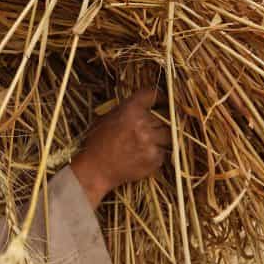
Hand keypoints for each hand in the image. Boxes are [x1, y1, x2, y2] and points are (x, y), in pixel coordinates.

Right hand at [69, 87, 170, 206]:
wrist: (96, 169)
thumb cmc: (98, 142)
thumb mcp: (107, 117)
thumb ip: (126, 109)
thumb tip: (142, 105)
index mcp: (130, 109)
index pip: (153, 94)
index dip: (160, 97)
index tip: (163, 100)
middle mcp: (143, 123)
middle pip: (163, 117)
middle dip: (156, 122)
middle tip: (146, 129)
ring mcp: (151, 142)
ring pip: (167, 135)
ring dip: (159, 138)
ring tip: (144, 143)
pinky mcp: (155, 158)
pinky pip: (163, 151)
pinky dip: (156, 152)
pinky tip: (142, 155)